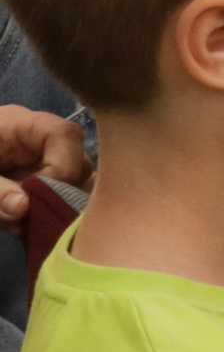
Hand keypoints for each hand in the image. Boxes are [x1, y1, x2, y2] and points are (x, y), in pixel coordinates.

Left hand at [0, 107, 88, 233]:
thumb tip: (24, 207)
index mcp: (18, 124)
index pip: (64, 135)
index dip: (63, 167)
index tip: (39, 199)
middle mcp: (36, 140)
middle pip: (76, 160)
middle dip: (57, 194)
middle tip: (28, 220)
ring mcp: (38, 161)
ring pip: (71, 183)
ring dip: (49, 210)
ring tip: (19, 226)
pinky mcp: (34, 183)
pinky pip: (54, 198)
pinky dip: (41, 217)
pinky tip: (21, 227)